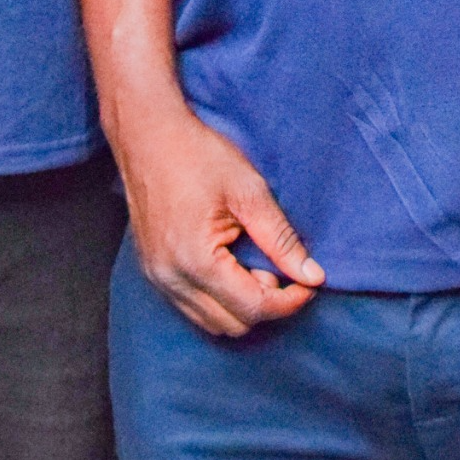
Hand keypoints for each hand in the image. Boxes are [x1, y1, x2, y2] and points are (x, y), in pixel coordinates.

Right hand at [121, 104, 321, 337]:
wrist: (146, 134)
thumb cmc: (197, 155)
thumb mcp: (249, 192)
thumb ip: (281, 239)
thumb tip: (312, 275)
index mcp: (195, 260)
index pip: (253, 307)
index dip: (289, 301)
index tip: (309, 283)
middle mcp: (171, 278)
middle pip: (233, 324)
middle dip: (265, 304)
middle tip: (281, 269)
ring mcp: (158, 277)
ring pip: (211, 323)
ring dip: (241, 305)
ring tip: (255, 265)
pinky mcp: (153, 270)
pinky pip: (192, 307)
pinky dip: (219, 299)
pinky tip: (232, 266)